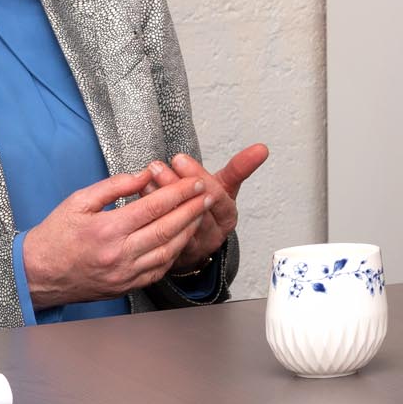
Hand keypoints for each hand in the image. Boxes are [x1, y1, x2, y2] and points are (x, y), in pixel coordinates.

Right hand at [21, 170, 211, 308]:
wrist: (38, 274)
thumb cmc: (55, 235)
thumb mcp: (79, 201)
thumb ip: (114, 186)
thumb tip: (145, 174)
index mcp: (106, 230)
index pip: (153, 208)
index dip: (178, 193)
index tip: (194, 182)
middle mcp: (119, 254)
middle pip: (166, 229)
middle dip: (191, 210)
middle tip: (207, 195)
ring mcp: (125, 274)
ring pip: (167, 251)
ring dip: (188, 231)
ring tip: (200, 214)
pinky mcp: (126, 286)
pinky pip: (159, 269)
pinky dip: (174, 253)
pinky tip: (182, 238)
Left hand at [145, 143, 268, 273]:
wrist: (195, 240)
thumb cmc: (209, 208)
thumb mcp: (225, 187)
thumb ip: (240, 168)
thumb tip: (262, 148)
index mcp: (227, 217)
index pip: (217, 197)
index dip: (198, 178)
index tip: (180, 159)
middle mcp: (212, 235)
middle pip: (195, 210)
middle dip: (174, 186)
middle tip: (157, 166)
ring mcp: (192, 248)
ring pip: (176, 223)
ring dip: (159, 199)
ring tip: (147, 177)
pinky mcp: (173, 255)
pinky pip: (161, 234)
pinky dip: (150, 213)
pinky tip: (141, 195)